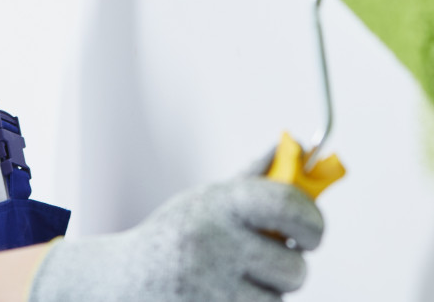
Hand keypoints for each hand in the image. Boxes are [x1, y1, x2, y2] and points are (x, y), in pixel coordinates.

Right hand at [27, 177, 323, 301]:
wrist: (120, 280)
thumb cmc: (173, 236)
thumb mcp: (207, 199)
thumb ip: (255, 178)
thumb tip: (297, 146)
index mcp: (218, 204)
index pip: (286, 203)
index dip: (313, 218)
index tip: (312, 230)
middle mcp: (214, 243)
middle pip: (293, 266)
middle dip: (293, 265)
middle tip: (279, 257)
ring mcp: (210, 287)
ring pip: (278, 299)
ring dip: (270, 291)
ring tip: (239, 278)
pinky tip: (227, 294)